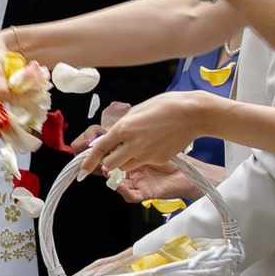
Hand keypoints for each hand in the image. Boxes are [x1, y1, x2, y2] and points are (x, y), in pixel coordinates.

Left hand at [72, 91, 224, 181]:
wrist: (192, 113)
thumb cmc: (166, 106)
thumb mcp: (137, 110)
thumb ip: (122, 125)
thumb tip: (110, 136)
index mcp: (123, 128)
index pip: (99, 149)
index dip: (88, 160)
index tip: (83, 169)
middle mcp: (132, 143)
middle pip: (109, 164)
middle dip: (108, 161)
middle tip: (113, 153)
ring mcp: (146, 154)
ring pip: (125, 166)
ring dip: (124, 161)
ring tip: (134, 147)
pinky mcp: (158, 159)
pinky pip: (143, 163)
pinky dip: (142, 158)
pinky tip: (152, 144)